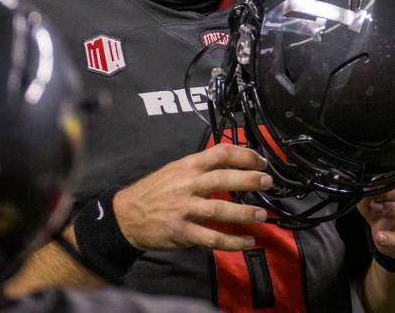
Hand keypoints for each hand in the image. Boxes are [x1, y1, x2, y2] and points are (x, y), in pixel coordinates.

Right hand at [113, 144, 271, 251]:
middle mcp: (188, 184)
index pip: (220, 153)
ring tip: (262, 214)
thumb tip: (230, 163)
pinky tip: (247, 241)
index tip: (261, 161)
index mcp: (188, 165)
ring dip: (244, 212)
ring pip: (220, 208)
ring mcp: (185, 208)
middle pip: (224, 178)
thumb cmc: (155, 189)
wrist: (127, 214)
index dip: (244, 155)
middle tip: (268, 182)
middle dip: (249, 179)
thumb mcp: (175, 168)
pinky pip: (211, 237)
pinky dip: (232, 241)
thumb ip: (200, 166)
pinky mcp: (182, 231)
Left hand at [357, 169, 394, 258]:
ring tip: (375, 209)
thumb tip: (362, 183)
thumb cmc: (380, 205)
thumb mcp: (370, 193)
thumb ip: (368, 187)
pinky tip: (379, 236)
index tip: (377, 174)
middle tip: (373, 195)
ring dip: (393, 209)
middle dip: (390, 192)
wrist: (389, 233)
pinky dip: (392, 237)